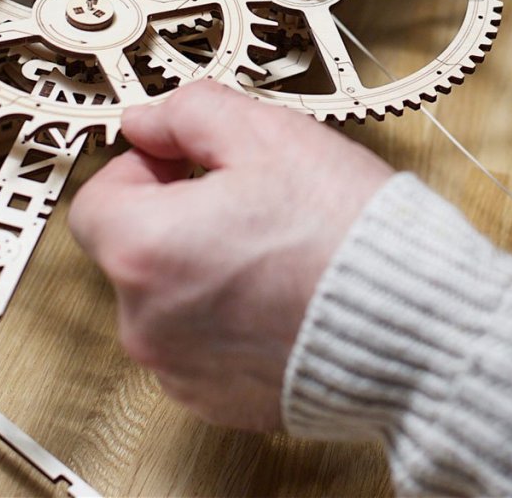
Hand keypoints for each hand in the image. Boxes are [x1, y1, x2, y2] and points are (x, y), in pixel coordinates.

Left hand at [67, 81, 393, 430]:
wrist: (413, 319)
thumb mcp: (266, 135)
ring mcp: (182, 368)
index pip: (97, 199)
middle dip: (179, 215)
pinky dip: (229, 316)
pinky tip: (282, 290)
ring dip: (203, 266)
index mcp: (146, 249)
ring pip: (170, 297)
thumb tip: (149, 120)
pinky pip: (202, 343)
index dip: (140, 167)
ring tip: (275, 246)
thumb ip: (190, 112)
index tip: (182, 160)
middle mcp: (148, 320)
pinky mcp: (220, 399)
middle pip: (135, 248)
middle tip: (246, 197)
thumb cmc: (345, 231)